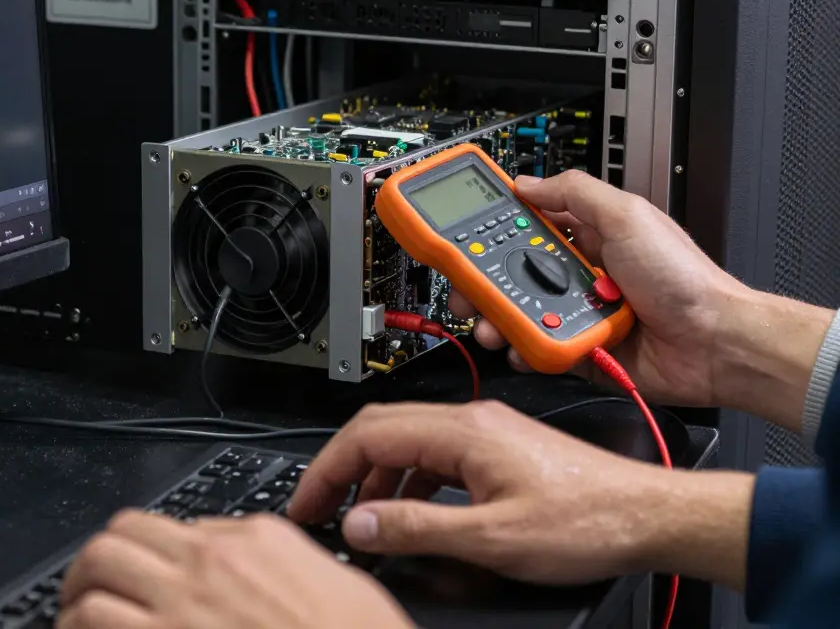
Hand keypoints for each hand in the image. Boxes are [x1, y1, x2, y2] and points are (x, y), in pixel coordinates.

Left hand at [59, 510, 415, 628]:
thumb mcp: (338, 581)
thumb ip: (286, 560)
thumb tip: (254, 556)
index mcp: (255, 539)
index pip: (177, 526)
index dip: (153, 553)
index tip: (147, 574)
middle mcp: (210, 562)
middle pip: (124, 534)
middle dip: (101, 560)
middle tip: (93, 586)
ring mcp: (181, 603)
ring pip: (98, 568)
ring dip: (79, 592)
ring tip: (75, 615)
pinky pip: (93, 619)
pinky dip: (75, 627)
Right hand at [287, 401, 753, 588]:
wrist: (649, 516)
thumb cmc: (588, 521)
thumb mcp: (492, 537)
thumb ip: (417, 528)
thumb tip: (358, 522)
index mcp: (463, 431)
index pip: (368, 434)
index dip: (327, 469)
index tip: (308, 502)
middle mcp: (471, 420)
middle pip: (380, 429)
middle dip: (341, 468)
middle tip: (318, 507)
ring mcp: (486, 432)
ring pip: (406, 442)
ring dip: (374, 478)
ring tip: (359, 520)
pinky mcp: (499, 449)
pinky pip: (434, 456)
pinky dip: (407, 483)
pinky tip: (408, 515)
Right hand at [450, 170, 738, 406]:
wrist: (713, 343)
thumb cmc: (683, 279)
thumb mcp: (628, 216)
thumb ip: (575, 193)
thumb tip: (527, 182)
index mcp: (586, 236)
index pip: (525, 226)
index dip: (491, 230)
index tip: (461, 236)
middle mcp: (577, 273)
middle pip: (511, 274)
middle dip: (483, 282)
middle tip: (466, 289)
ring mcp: (577, 313)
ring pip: (518, 313)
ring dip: (499, 319)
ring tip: (493, 325)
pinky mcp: (578, 349)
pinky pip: (538, 349)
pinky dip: (527, 350)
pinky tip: (525, 347)